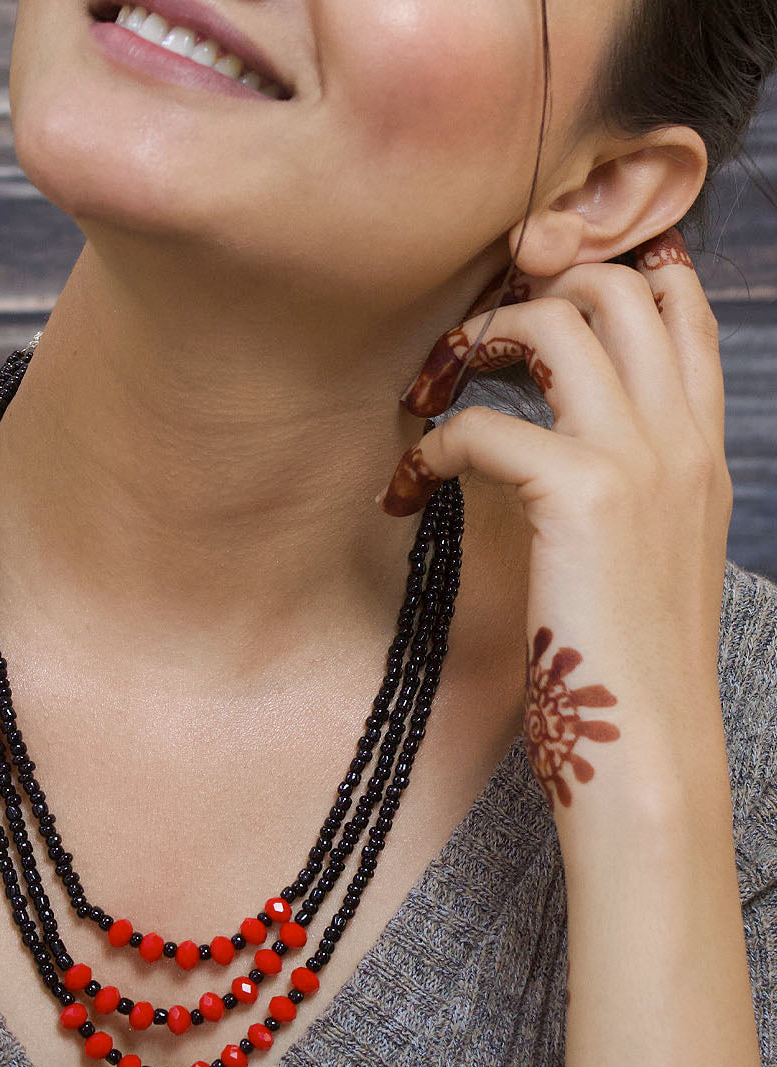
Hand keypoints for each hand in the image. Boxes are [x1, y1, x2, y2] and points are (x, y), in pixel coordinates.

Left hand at [379, 229, 733, 813]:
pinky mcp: (582, 493)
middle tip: (478, 337)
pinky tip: (411, 484)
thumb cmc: (634, 661)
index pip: (682, 310)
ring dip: (483, 338)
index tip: (543, 297)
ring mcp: (640, 459)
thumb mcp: (658, 554)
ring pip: (559, 322)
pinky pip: (486, 425)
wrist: (649, 742)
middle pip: (618, 289)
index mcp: (704, 450)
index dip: (611, 275)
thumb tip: (570, 450)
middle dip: (539, 286)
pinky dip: (434, 445)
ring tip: (442, 384)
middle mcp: (681, 438)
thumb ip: (636, 487)